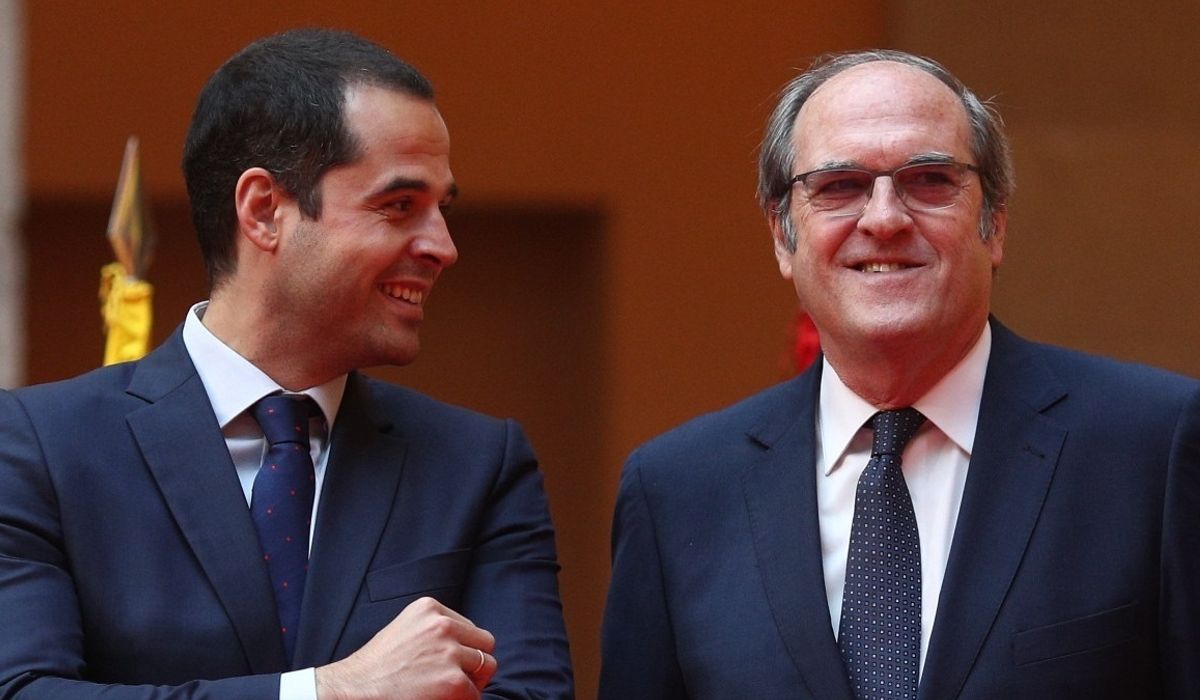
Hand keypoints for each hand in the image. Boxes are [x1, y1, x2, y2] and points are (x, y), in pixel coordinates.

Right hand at [315, 596, 496, 699]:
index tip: (447, 663)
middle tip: (457, 679)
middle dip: (474, 662)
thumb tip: (463, 645)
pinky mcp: (454, 681)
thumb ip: (433, 630)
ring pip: (487, 665)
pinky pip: (476, 693)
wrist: (353, 691)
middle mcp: (442, 625)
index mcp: (429, 608)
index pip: (468, 627)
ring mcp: (449, 652)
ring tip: (449, 690)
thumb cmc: (375, 668)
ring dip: (473, 681)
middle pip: (485, 642)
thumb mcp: (404, 630)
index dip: (462, 649)